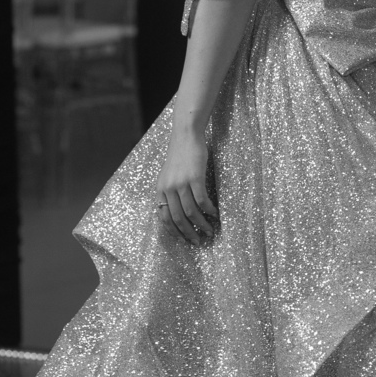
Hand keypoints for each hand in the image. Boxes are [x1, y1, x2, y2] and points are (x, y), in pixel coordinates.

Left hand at [155, 125, 217, 245]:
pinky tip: (215, 215)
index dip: (174, 232)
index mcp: (160, 189)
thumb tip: (178, 210)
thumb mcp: (168, 174)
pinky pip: (202, 201)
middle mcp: (168, 189)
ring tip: (210, 231)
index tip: (183, 240)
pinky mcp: (194, 178)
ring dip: (201, 225)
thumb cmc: (180, 154)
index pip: (164, 217)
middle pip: (177, 219)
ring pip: (190, 213)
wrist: (186, 135)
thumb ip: (170, 191)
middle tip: (198, 242)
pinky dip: (209, 211)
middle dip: (188, 233)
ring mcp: (181, 184)